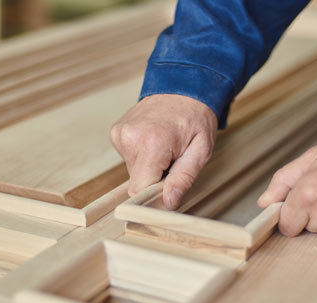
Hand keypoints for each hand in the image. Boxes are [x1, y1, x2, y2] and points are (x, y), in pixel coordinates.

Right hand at [109, 94, 216, 208]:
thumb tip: (168, 202)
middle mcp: (130, 137)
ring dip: (149, 166)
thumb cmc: (196, 118)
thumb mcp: (201, 150)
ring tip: (164, 147)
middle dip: (154, 178)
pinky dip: (142, 155)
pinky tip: (154, 141)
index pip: (139, 190)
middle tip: (172, 161)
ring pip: (132, 170)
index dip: (152, 196)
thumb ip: (183, 179)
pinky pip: (128, 157)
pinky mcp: (116, 132)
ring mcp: (120, 133)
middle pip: (137, 181)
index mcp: (152, 143)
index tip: (166, 191)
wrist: (183, 85)